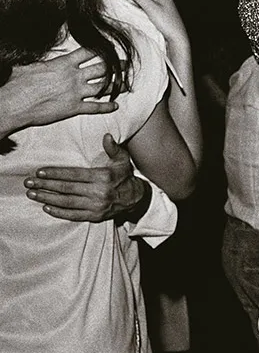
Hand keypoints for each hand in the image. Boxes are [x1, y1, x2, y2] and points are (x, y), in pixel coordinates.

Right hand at [2, 48, 117, 133]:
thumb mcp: (31, 65)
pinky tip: (115, 106)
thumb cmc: (19, 83)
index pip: (88, 52)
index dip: (101, 49)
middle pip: (102, 69)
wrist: (15, 104)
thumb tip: (42, 58)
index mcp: (64, 64)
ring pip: (103, 87)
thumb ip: (44, 62)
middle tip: (127, 64)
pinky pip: (95, 107)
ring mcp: (76, 93)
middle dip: (116, 66)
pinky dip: (106, 107)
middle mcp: (74, 77)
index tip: (110, 47)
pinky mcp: (74, 108)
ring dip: (117, 85)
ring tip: (127, 83)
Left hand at [24, 133, 148, 221]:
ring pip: (67, 202)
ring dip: (47, 198)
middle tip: (28, 182)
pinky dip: (59, 212)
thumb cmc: (125, 176)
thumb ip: (113, 148)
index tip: (40, 171)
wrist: (136, 198)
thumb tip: (106, 136)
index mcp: (103, 177)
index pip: (74, 174)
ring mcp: (96, 206)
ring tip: (32, 194)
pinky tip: (46, 207)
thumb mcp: (122, 160)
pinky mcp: (95, 216)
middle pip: (66, 189)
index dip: (56, 173)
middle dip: (45, 185)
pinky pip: (73, 215)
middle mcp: (99, 192)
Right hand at [122, 0, 190, 53]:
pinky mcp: (158, 15)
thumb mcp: (151, 8)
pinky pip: (144, 10)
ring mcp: (160, 7)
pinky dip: (136, 11)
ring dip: (132, 6)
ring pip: (141, 4)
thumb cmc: (167, 24)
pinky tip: (130, 14)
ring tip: (120, 9)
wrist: (176, 40)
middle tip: (115, 4)